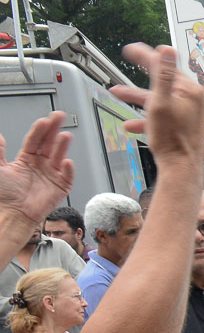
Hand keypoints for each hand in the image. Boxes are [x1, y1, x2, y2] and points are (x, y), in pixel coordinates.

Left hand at [0, 112, 74, 228]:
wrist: (12, 214)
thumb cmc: (3, 195)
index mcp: (26, 160)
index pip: (35, 140)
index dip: (40, 130)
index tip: (44, 120)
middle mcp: (40, 165)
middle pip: (49, 143)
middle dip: (54, 130)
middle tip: (59, 117)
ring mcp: (51, 175)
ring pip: (59, 156)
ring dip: (63, 146)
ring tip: (65, 136)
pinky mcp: (60, 188)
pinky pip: (67, 176)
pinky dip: (68, 170)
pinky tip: (67, 162)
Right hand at [109, 44, 203, 166]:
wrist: (180, 168)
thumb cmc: (171, 139)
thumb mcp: (159, 102)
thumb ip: (162, 74)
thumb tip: (166, 50)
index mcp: (190, 90)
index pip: (164, 66)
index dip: (144, 56)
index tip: (130, 50)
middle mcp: (196, 99)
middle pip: (162, 84)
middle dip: (137, 82)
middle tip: (122, 73)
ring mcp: (193, 112)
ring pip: (162, 99)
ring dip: (139, 99)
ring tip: (120, 95)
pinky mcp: (188, 123)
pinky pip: (166, 114)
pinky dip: (150, 116)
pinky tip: (133, 123)